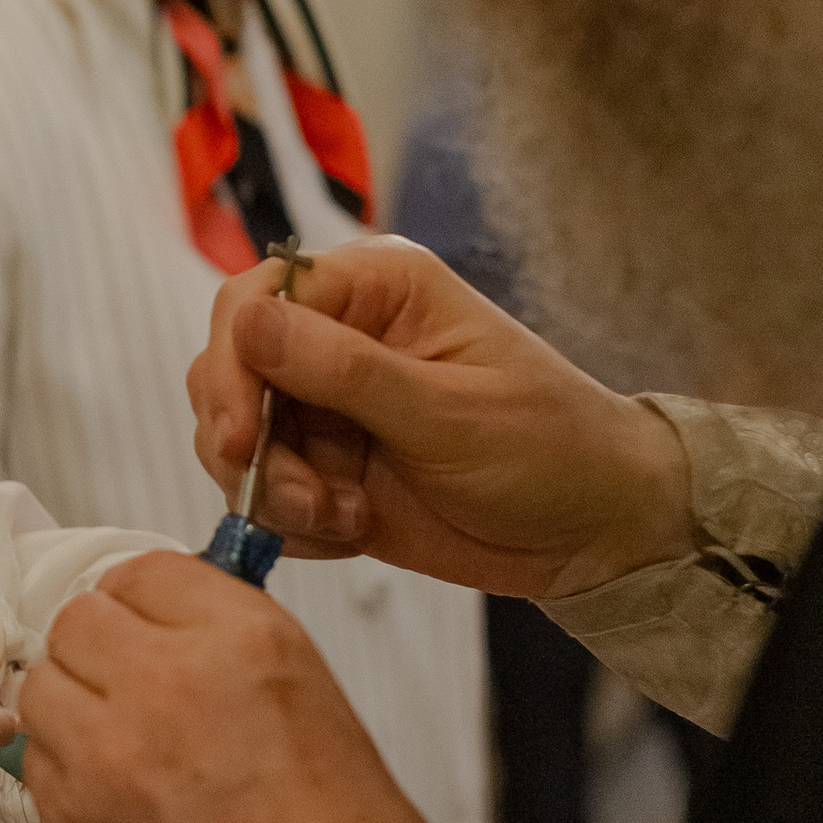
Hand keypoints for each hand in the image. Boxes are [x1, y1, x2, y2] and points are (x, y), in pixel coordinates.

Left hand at [22, 554, 447, 822]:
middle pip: (79, 621)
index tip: (148, 626)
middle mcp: (166, 679)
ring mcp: (107, 749)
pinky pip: (37, 765)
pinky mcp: (72, 818)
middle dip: (98, 651)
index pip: (147, 572)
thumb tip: (188, 643)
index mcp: (244, 641)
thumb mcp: (321, 713)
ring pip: (42, 689)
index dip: (144, 604)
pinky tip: (112, 803)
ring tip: (118, 753)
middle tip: (128, 691)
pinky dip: (63, 775)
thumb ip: (241, 662)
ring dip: (71, 710)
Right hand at [187, 237, 693, 596]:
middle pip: (230, 371)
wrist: (592, 530)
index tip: (238, 433)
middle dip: (248, 443)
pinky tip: (353, 530)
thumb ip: (345, 370)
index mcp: (376, 292)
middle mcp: (340, 340)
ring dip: (274, 491)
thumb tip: (248, 322)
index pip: (256, 300)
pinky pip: (264, 493)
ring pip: (235, 440)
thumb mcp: (451, 411)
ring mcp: (328, 408)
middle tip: (302, 496)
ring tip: (344, 516)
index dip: (232, 365)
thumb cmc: (552, 448)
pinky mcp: (325, 468)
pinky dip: (292, 523)